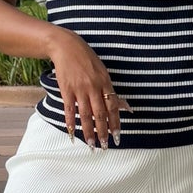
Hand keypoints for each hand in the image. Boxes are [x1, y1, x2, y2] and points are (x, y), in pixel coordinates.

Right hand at [48, 30, 130, 146]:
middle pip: (100, 114)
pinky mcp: (66, 89)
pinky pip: (69, 109)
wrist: (67, 47)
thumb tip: (126, 107)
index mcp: (105, 82)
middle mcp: (94, 87)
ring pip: (85, 115)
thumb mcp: (103, 72)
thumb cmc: (87, 59)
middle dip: (103, 132)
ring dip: (88, 131)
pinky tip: (72, 133)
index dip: (115, 123)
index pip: (113, 107)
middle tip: (105, 145)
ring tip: (91, 144)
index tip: (117, 136)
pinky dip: (70, 122)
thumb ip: (112, 91)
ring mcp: (79, 89)